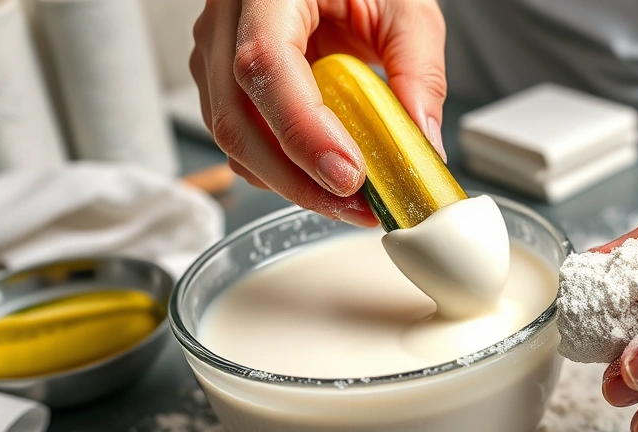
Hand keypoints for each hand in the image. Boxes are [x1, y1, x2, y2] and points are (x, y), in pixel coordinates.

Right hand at [189, 0, 447, 224]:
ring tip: (353, 201)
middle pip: (235, 119)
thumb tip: (422, 145)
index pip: (265, 63)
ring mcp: (215, 54)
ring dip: (292, 183)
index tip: (348, 174)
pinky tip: (327, 179)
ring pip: (234, 140)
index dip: (303, 130)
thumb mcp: (406, 8)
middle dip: (297, 179)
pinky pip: (245, 140)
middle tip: (358, 207)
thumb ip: (419, 71)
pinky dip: (284, 170)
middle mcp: (226, 22)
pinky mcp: (224, 83)